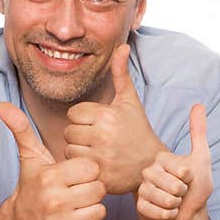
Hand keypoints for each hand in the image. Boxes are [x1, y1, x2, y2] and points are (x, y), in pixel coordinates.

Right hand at [0, 101, 106, 219]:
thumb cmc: (33, 185)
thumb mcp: (30, 157)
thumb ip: (21, 130)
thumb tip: (2, 105)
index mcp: (50, 177)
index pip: (91, 168)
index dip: (87, 170)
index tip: (76, 174)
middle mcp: (54, 202)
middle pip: (99, 190)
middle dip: (92, 189)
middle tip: (79, 190)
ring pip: (100, 211)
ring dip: (93, 208)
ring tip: (78, 204)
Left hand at [64, 43, 164, 193]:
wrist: (151, 164)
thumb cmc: (137, 130)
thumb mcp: (130, 101)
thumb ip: (120, 73)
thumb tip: (122, 46)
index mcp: (107, 115)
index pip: (74, 113)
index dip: (84, 118)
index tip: (98, 124)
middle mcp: (103, 135)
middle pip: (68, 131)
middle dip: (79, 134)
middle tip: (97, 139)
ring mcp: (100, 156)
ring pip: (69, 148)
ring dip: (78, 150)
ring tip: (96, 150)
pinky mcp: (98, 174)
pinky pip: (74, 165)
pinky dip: (80, 165)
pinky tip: (96, 162)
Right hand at [136, 104, 212, 219]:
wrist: (191, 212)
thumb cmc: (198, 185)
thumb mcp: (201, 157)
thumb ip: (198, 131)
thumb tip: (198, 104)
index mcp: (160, 158)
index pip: (180, 169)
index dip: (189, 177)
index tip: (188, 176)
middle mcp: (148, 171)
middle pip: (172, 186)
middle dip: (183, 193)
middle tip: (181, 191)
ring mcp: (142, 189)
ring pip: (164, 199)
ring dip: (176, 205)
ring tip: (175, 201)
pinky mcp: (140, 206)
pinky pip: (155, 211)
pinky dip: (167, 215)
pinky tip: (168, 211)